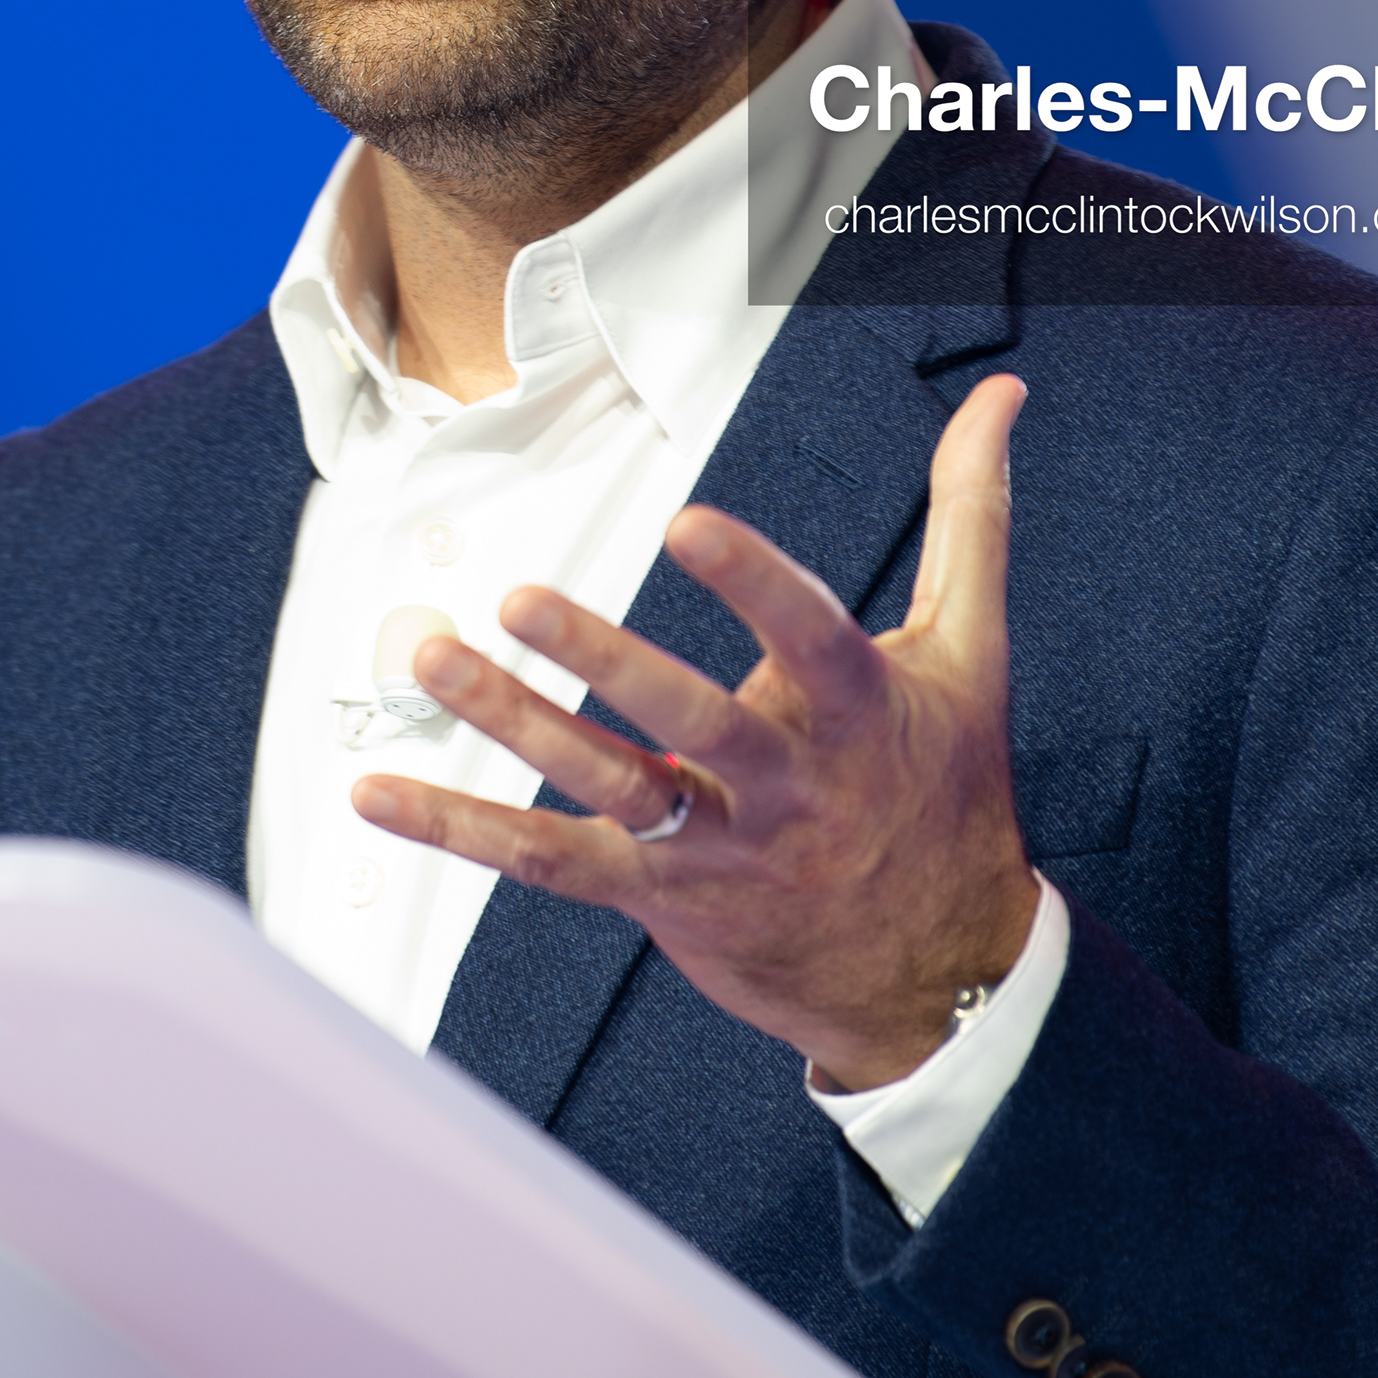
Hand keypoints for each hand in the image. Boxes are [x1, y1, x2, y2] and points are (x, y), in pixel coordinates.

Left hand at [355, 375, 1035, 1089]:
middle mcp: (788, 788)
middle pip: (692, 723)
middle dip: (605, 663)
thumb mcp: (972, 654)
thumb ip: (970, 518)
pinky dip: (458, 828)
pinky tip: (377, 794)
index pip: (808, 640)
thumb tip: (1000, 397)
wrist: (942, 981)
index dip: (753, 585)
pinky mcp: (658, 897)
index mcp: (860, 713)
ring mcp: (718, 850)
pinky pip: (546, 864)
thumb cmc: (946, 791)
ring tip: (428, 659)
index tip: (688, 522)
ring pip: (605, 787)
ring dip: (511, 725)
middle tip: (520, 599)